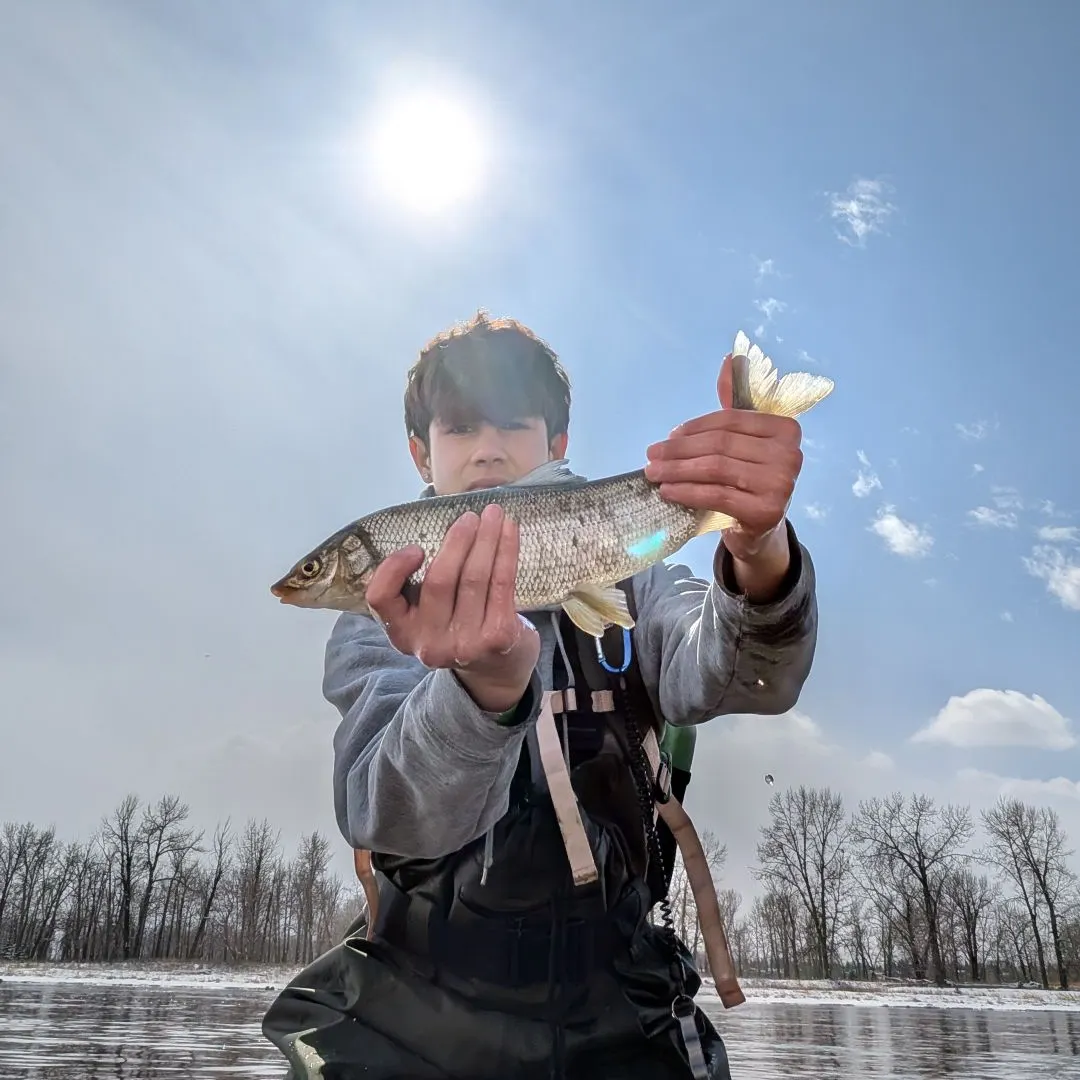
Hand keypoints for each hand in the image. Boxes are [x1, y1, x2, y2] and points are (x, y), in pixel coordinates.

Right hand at [365, 503, 540, 712]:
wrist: (496, 670)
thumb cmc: (458, 626)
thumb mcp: (428, 615)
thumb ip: (420, 584)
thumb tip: (442, 527)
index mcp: (403, 634)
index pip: (381, 599)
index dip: (394, 568)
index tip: (416, 547)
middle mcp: (430, 643)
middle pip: (438, 581)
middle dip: (457, 541)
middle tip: (470, 516)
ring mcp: (465, 644)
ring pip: (474, 579)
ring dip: (487, 539)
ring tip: (494, 515)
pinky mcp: (498, 638)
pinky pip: (501, 584)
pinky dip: (507, 552)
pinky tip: (510, 531)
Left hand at [644, 353, 802, 591]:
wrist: (760, 528)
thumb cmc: (748, 478)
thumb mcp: (744, 440)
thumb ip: (736, 403)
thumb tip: (730, 358)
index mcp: (786, 430)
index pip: (730, 422)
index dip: (695, 428)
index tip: (668, 437)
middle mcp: (789, 455)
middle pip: (720, 445)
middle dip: (680, 450)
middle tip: (651, 456)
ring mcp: (780, 485)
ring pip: (715, 469)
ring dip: (677, 470)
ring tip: (653, 473)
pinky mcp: (765, 511)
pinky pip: (716, 495)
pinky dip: (687, 492)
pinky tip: (667, 491)